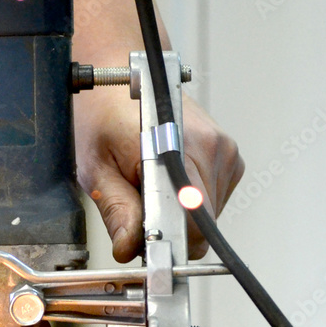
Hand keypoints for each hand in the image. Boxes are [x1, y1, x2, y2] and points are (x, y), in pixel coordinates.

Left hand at [75, 88, 244, 262]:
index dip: (165, 241)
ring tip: (148, 186)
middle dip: (168, 228)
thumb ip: (117, 210)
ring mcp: (225, 150)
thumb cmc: (103, 117)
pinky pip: (211, 200)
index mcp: (181, 148)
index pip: (193, 223)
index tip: (143, 242)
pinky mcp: (229, 156)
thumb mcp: (97, 168)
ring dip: (177, 214)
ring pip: (207, 216)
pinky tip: (165, 180)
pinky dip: (187, 201)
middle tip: (136, 206)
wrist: (123, 78)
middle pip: (201, 224)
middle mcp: (212, 147)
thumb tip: (129, 248)